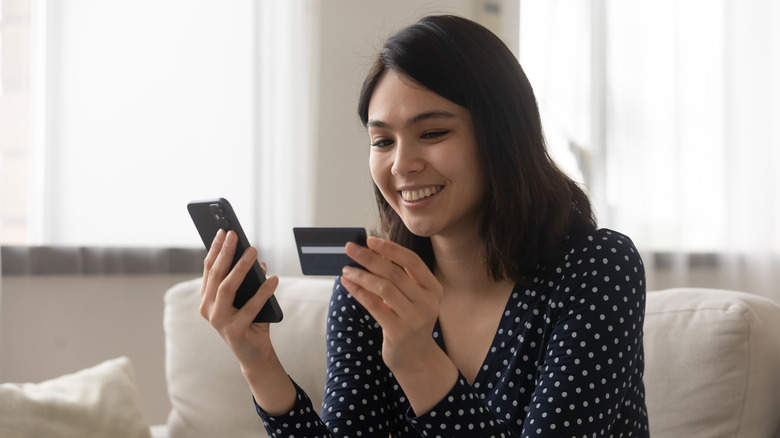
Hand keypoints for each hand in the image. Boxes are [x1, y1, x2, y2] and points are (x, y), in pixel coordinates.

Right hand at [199, 229, 278, 367]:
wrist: (255, 354)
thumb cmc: (251, 321)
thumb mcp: (248, 297)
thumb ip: (248, 280)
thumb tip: (257, 260)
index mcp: (207, 298)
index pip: (209, 269)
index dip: (215, 249)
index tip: (223, 232)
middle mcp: (208, 309)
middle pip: (216, 275)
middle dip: (224, 252)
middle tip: (234, 235)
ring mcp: (219, 321)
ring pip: (227, 288)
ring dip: (240, 268)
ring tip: (253, 252)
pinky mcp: (234, 331)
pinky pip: (250, 307)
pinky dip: (263, 292)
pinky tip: (274, 279)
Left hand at [340, 237, 443, 373]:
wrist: (416, 358)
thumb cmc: (409, 322)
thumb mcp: (412, 299)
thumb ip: (399, 279)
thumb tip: (370, 253)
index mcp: (433, 289)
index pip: (412, 261)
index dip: (390, 248)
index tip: (370, 240)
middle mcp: (428, 302)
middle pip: (394, 273)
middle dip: (369, 258)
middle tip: (350, 248)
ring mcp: (415, 318)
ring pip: (384, 288)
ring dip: (361, 275)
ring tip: (346, 269)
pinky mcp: (399, 332)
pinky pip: (375, 306)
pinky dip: (359, 292)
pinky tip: (348, 284)